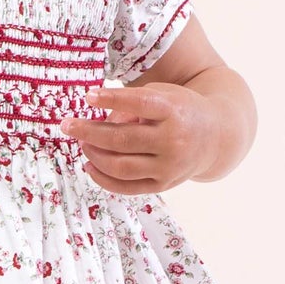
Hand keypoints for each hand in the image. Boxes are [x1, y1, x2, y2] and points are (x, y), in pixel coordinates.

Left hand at [59, 83, 218, 193]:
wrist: (217, 136)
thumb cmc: (181, 110)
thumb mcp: (163, 96)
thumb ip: (132, 106)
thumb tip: (98, 124)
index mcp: (174, 110)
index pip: (138, 103)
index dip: (110, 99)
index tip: (86, 97)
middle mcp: (174, 139)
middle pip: (122, 139)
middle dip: (88, 132)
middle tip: (67, 125)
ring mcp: (169, 165)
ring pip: (120, 166)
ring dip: (94, 154)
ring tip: (81, 143)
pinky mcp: (163, 184)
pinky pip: (126, 187)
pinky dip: (103, 178)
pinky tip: (90, 165)